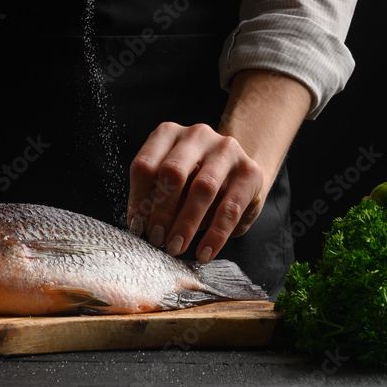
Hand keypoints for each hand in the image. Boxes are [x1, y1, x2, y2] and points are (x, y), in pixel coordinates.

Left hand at [126, 70, 311, 262]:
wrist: (239, 170)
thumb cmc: (194, 179)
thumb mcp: (171, 183)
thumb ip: (157, 197)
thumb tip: (142, 226)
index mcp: (168, 134)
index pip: (145, 165)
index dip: (138, 199)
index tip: (137, 227)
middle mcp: (196, 135)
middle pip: (173, 172)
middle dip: (161, 211)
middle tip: (156, 239)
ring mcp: (226, 150)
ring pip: (202, 188)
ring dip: (186, 223)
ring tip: (176, 247)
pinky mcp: (250, 171)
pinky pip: (230, 208)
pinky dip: (215, 235)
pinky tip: (204, 252)